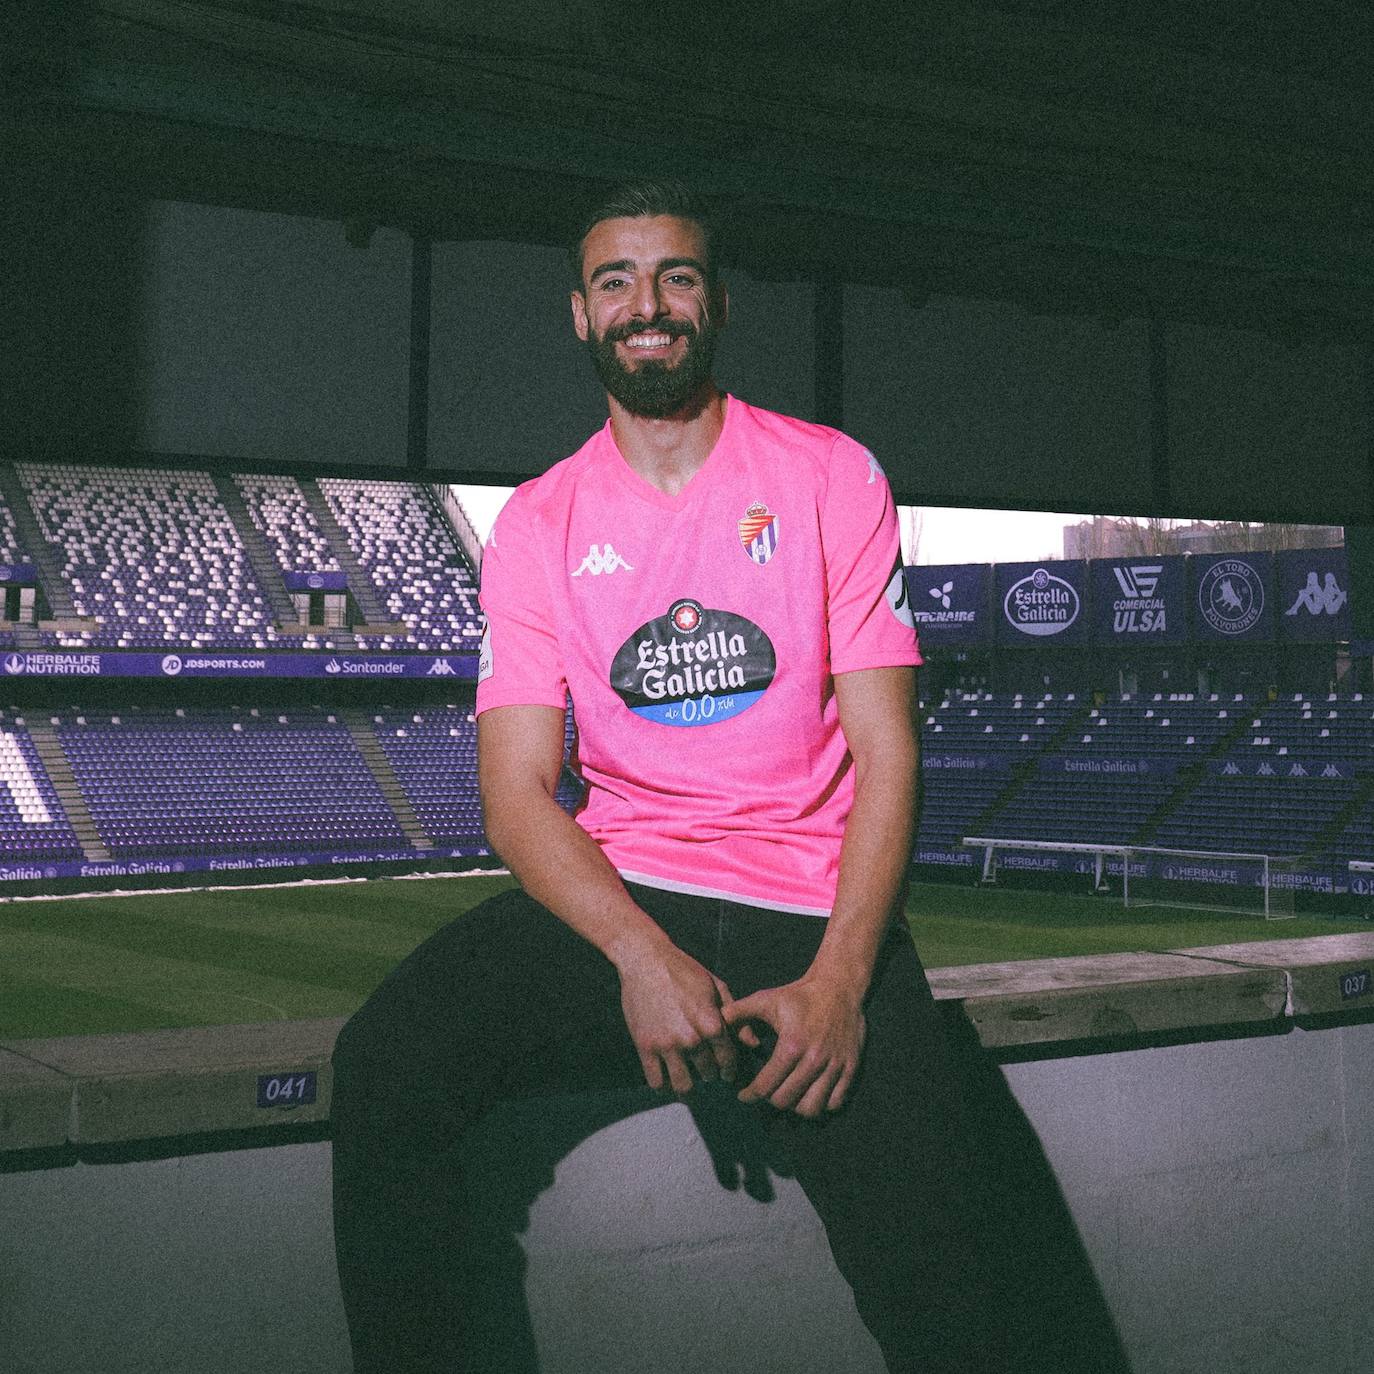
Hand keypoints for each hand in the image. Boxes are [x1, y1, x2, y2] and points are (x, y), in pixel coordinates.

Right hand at [617, 943, 740, 1094]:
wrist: (646, 959)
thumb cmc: (684, 970)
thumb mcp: (716, 986)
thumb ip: (736, 1017)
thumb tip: (753, 1044)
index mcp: (711, 1022)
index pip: (727, 1059)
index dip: (730, 1070)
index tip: (726, 1073)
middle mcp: (691, 1038)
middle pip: (707, 1073)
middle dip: (710, 1074)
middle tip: (706, 1071)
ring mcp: (666, 1044)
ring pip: (683, 1085)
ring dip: (689, 1085)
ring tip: (688, 1079)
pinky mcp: (645, 1046)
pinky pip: (656, 1082)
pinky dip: (664, 1086)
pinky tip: (668, 1078)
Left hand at [722, 978, 865, 1117]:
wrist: (838, 987)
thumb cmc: (799, 995)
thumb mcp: (767, 999)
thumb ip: (739, 1011)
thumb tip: (716, 1021)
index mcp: (791, 1045)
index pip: (766, 1085)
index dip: (750, 1095)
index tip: (743, 1096)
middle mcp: (814, 1059)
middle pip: (786, 1101)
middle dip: (770, 1101)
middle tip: (765, 1092)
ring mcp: (834, 1065)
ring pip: (811, 1108)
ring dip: (795, 1107)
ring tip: (787, 1096)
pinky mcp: (850, 1068)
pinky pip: (835, 1102)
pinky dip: (821, 1105)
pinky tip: (810, 1095)